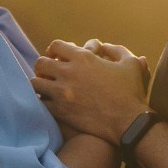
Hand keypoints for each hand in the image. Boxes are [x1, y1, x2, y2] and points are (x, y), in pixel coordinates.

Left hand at [31, 39, 148, 144]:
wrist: (127, 122)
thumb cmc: (131, 92)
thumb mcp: (131, 64)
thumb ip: (117, 50)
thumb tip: (106, 46)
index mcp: (84, 58)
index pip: (56, 46)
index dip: (54, 50)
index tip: (57, 56)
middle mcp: (68, 73)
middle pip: (41, 63)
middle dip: (43, 66)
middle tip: (48, 73)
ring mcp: (62, 93)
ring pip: (36, 83)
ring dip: (40, 83)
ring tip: (46, 88)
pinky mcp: (60, 111)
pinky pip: (40, 102)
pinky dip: (43, 101)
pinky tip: (50, 102)